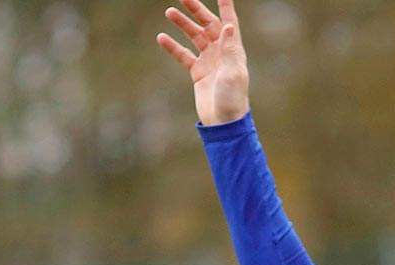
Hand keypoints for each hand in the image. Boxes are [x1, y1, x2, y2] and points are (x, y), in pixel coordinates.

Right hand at [157, 0, 249, 126]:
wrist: (223, 123)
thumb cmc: (232, 99)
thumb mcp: (232, 73)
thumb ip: (229, 49)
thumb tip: (228, 25)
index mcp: (233, 50)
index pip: (229, 21)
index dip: (225, 5)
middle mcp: (221, 52)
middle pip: (208, 24)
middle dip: (196, 9)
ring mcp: (209, 61)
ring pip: (194, 37)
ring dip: (183, 24)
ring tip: (169, 11)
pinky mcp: (198, 72)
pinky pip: (184, 55)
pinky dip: (173, 46)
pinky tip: (162, 37)